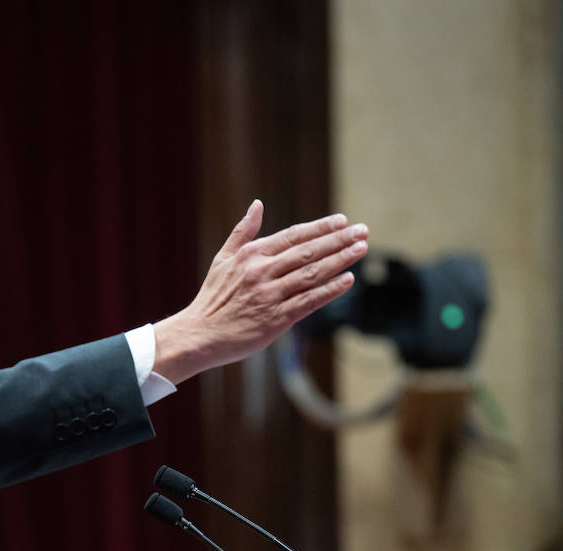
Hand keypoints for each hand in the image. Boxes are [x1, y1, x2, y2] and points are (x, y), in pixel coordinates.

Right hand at [152, 200, 368, 384]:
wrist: (199, 335)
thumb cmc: (213, 298)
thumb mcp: (223, 259)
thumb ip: (243, 232)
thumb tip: (257, 204)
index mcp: (251, 255)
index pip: (293, 236)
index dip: (320, 228)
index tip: (342, 221)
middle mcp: (262, 272)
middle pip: (308, 252)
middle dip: (338, 240)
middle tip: (362, 231)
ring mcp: (270, 296)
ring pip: (312, 274)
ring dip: (340, 260)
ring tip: (361, 249)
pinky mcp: (276, 319)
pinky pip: (309, 301)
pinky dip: (330, 290)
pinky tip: (348, 280)